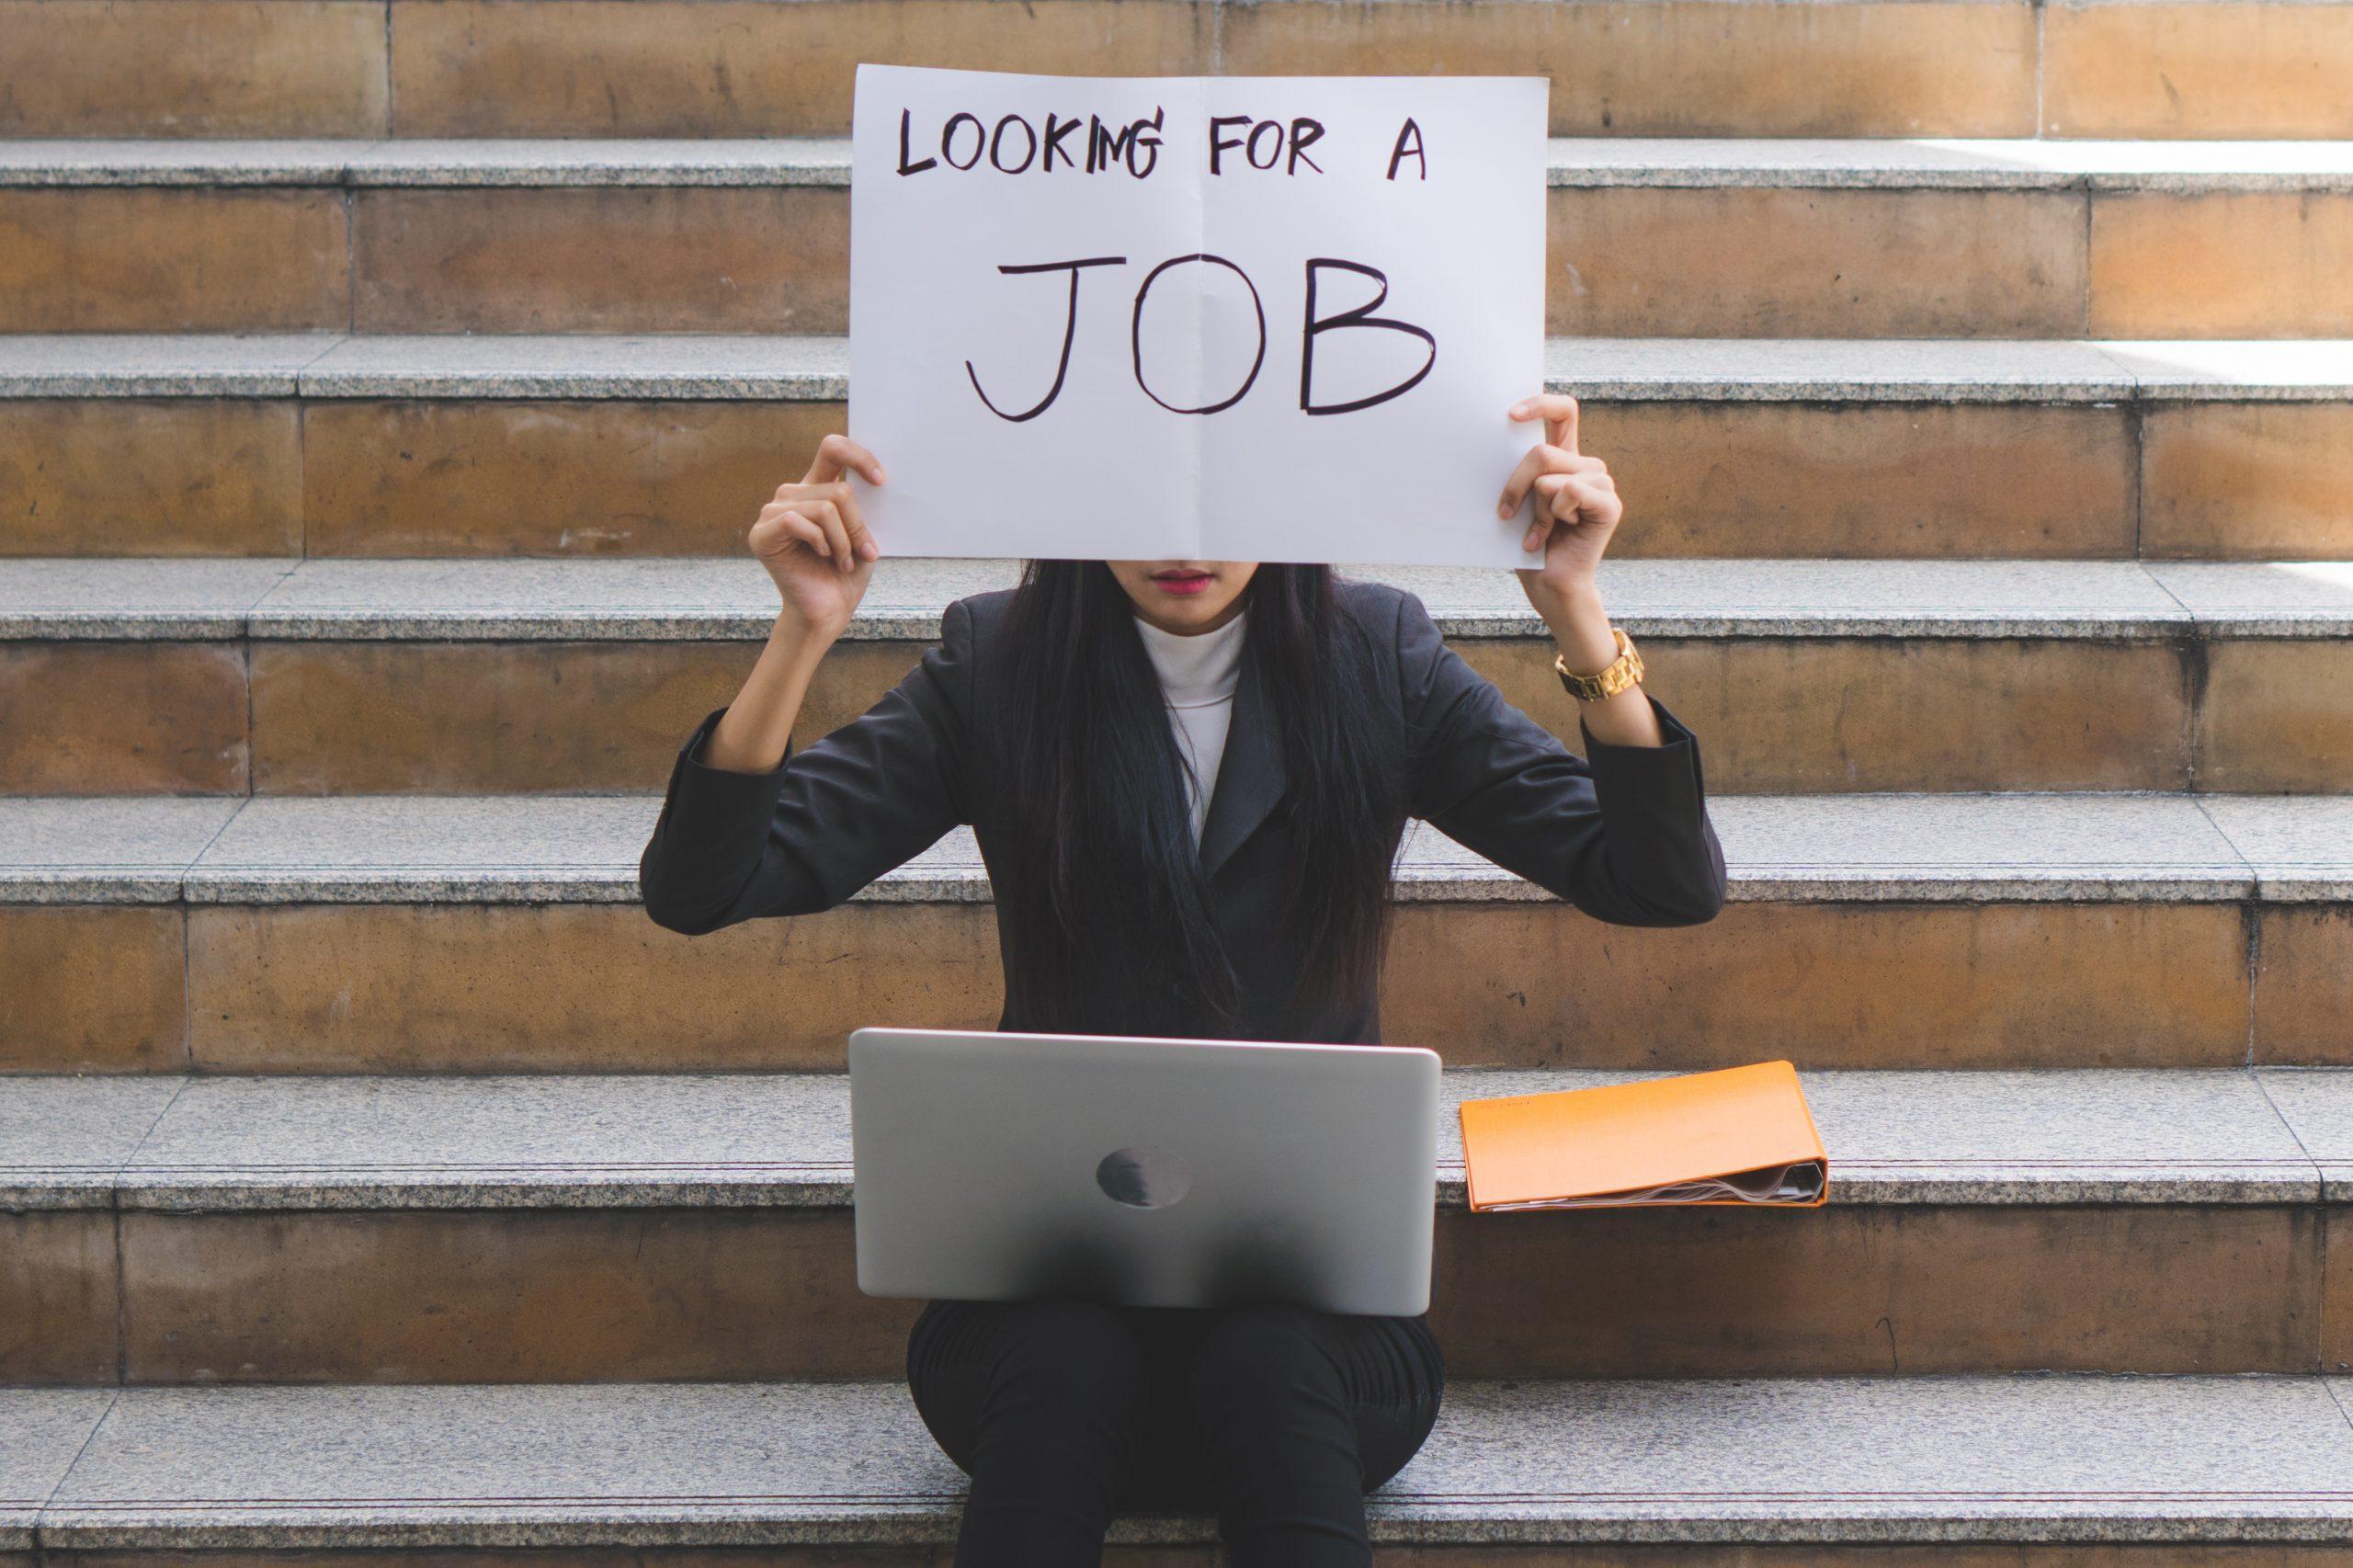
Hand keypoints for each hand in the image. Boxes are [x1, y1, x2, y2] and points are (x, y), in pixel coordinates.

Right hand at [752, 434, 884, 639]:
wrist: (827, 612)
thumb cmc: (846, 574)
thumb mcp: (863, 534)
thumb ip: (862, 506)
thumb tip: (876, 481)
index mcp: (816, 488)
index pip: (832, 449)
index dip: (858, 456)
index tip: (880, 481)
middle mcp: (792, 494)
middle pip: (837, 490)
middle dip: (857, 526)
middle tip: (865, 552)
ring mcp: (772, 512)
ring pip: (824, 508)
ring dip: (843, 541)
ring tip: (844, 562)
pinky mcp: (761, 534)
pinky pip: (797, 521)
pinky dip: (820, 542)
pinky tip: (823, 557)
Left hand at [1496, 394, 1620, 623]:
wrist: (1548, 585)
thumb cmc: (1525, 544)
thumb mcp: (1515, 500)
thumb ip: (1516, 471)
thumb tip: (1489, 441)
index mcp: (1565, 459)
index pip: (1563, 412)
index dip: (1540, 404)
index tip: (1510, 414)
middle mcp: (1585, 466)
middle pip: (1541, 452)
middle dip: (1515, 484)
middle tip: (1506, 513)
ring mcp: (1600, 484)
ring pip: (1549, 477)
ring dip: (1535, 510)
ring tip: (1539, 532)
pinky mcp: (1609, 505)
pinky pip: (1570, 491)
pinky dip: (1553, 517)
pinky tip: (1553, 536)